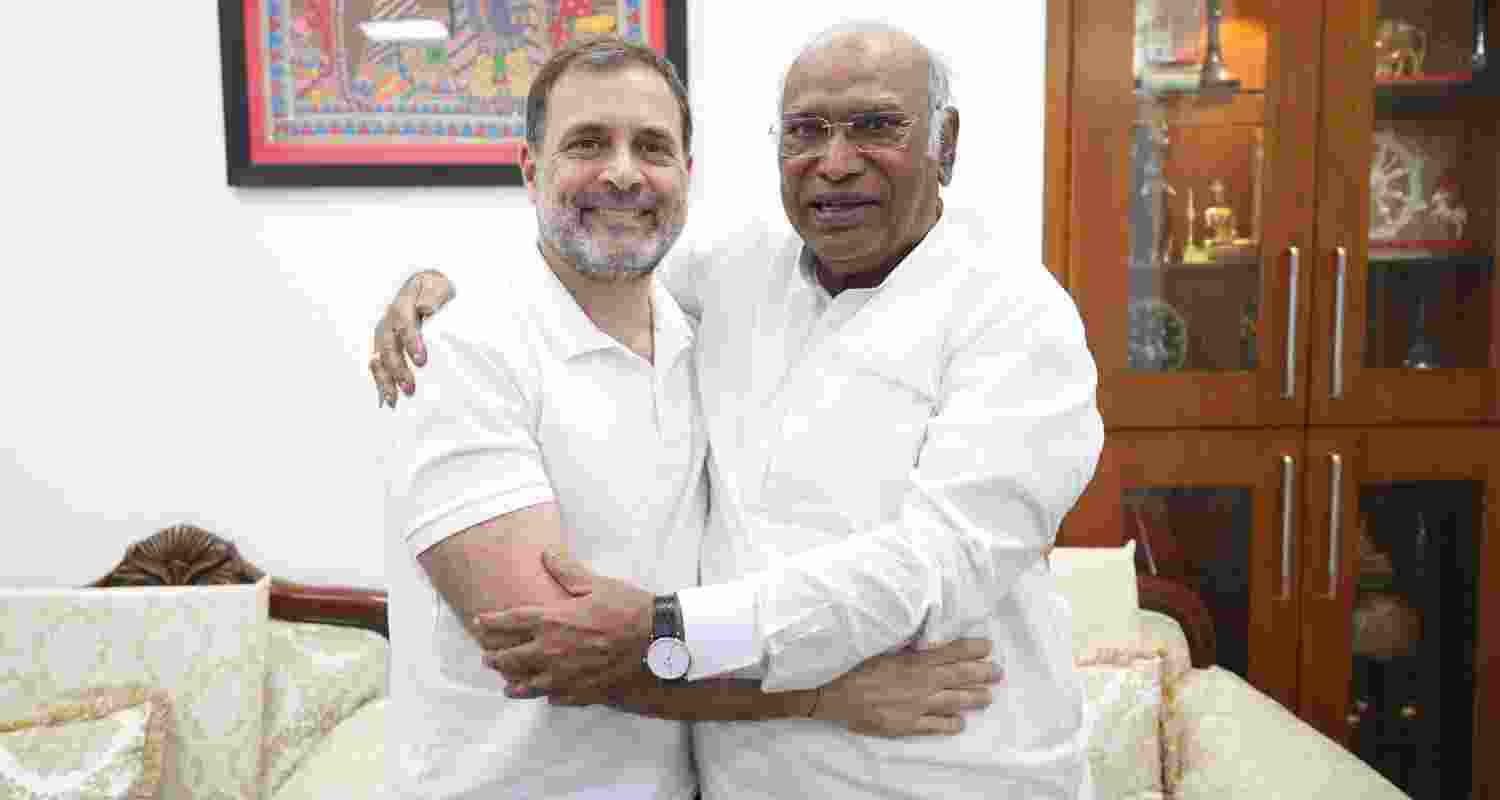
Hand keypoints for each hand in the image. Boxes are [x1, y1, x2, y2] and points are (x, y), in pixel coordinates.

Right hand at [371, 269, 455, 407]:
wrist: (424, 284)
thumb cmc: (434, 287)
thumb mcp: (438, 286)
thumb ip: (433, 296)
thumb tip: (426, 308)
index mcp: (403, 304)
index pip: (405, 324)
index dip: (412, 342)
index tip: (422, 360)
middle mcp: (389, 320)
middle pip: (389, 345)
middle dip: (398, 367)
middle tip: (410, 386)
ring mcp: (385, 333)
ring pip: (380, 357)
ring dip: (386, 378)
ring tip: (394, 399)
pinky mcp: (384, 344)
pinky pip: (378, 363)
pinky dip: (381, 380)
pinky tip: (386, 398)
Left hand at [476, 548, 653, 697]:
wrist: (655, 641)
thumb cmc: (627, 609)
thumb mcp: (596, 584)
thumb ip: (567, 570)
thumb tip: (547, 552)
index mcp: (552, 620)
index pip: (511, 621)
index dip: (491, 621)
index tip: (478, 622)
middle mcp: (551, 650)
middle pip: (512, 657)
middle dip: (495, 656)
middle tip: (487, 657)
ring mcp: (564, 674)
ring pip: (529, 684)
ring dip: (514, 684)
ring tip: (507, 686)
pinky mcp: (581, 691)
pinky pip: (556, 697)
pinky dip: (547, 696)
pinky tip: (545, 695)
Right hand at [815, 638, 1001, 736]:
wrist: (834, 691)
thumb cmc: (855, 664)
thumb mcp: (883, 646)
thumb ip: (908, 646)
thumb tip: (927, 642)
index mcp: (915, 660)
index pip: (952, 652)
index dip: (973, 649)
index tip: (988, 646)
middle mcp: (922, 682)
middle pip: (960, 676)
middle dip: (983, 673)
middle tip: (998, 672)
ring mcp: (917, 705)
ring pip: (954, 701)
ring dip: (974, 699)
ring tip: (988, 697)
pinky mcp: (908, 724)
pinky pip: (936, 726)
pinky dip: (951, 724)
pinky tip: (960, 723)